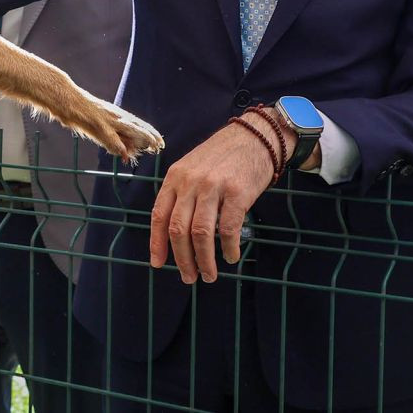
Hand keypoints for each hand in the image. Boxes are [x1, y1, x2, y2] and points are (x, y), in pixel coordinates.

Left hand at [149, 118, 285, 283]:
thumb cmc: (223, 156)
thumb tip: (175, 233)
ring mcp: (214, 187)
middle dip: (182, 258)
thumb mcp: (192, 167)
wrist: (254, 136)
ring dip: (204, 260)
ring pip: (201, 234)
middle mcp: (190, 182)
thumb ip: (182, 193)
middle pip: (178, 229)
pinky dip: (228, 248)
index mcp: (175, 177)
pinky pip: (229, 229)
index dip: (157, 242)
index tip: (158, 263)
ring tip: (209, 275)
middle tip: (189, 277)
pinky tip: (231, 257)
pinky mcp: (238, 193)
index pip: (159, 215)